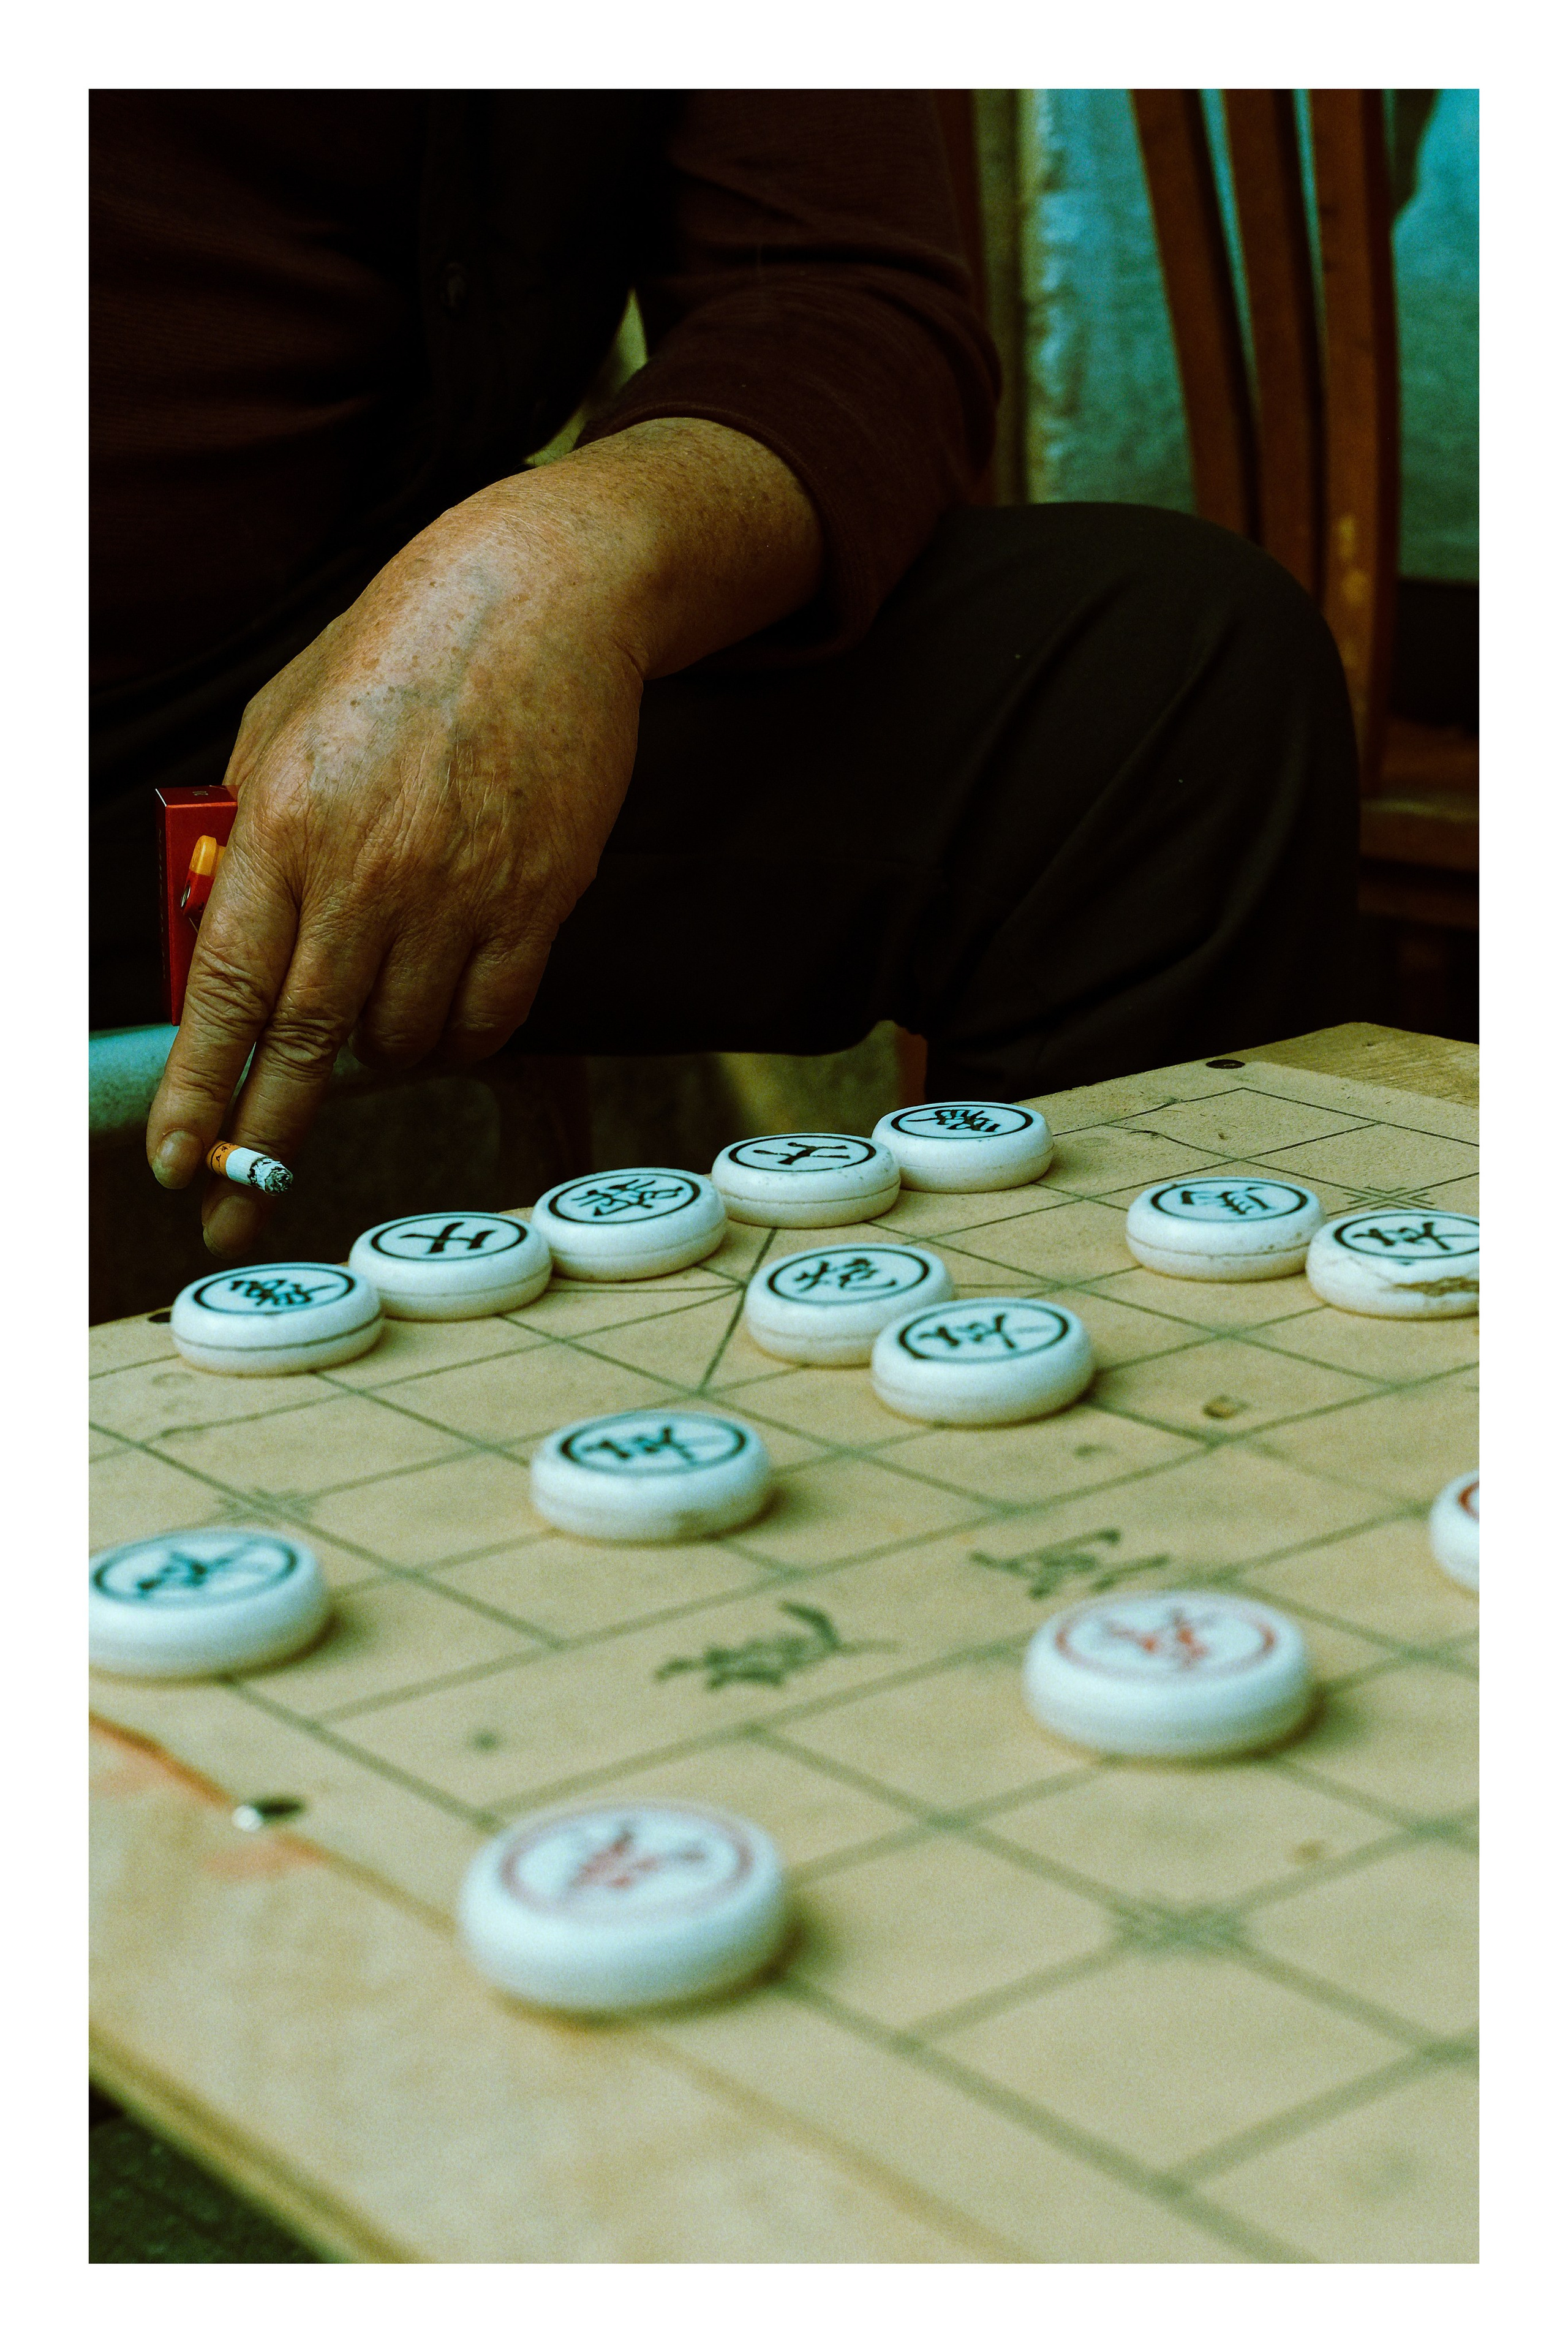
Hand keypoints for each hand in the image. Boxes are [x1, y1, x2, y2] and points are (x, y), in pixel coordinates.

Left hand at [145, 420, 821, 1256]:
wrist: (543, 599)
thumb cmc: (401, 649)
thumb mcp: (282, 720)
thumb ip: (246, 830)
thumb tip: (226, 940)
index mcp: (286, 823)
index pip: (225, 992)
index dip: (198, 1092)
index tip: (174, 1162)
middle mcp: (368, 873)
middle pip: (308, 1046)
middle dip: (265, 1143)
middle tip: (235, 1211)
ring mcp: (459, 894)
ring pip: (404, 1044)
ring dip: (378, 1062)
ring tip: (374, 1025)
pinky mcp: (537, 902)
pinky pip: (488, 1022)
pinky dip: (456, 1041)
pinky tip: (443, 1018)